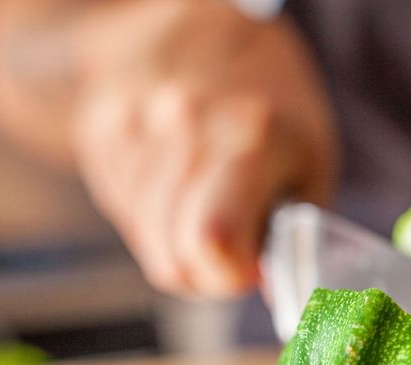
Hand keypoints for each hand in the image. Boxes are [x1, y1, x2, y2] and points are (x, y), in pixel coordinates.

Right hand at [70, 0, 336, 296]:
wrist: (200, 22)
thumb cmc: (271, 100)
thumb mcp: (311, 159)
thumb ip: (295, 233)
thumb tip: (270, 292)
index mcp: (250, 137)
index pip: (213, 241)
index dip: (230, 276)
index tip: (250, 269)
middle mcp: (184, 127)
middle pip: (173, 257)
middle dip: (207, 271)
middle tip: (234, 246)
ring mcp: (133, 126)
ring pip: (146, 242)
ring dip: (178, 243)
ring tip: (206, 202)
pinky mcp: (99, 131)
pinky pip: (123, 213)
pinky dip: (151, 217)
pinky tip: (176, 181)